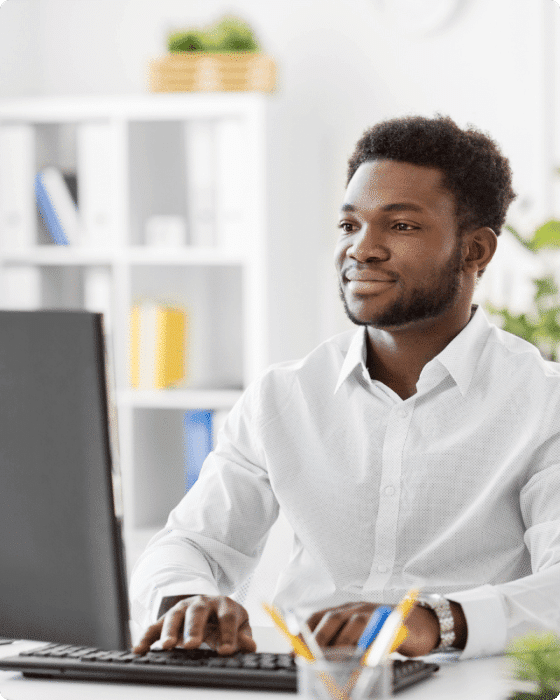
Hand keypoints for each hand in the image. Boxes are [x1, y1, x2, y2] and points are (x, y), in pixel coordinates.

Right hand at [133, 595, 256, 655]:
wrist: (208, 607)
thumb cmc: (224, 620)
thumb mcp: (238, 625)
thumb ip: (242, 636)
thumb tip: (250, 646)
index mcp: (223, 604)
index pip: (227, 617)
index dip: (228, 634)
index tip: (227, 651)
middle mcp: (202, 602)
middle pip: (198, 611)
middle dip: (194, 627)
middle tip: (193, 644)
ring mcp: (183, 608)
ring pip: (175, 615)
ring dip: (170, 630)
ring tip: (167, 646)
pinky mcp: (167, 618)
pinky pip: (155, 626)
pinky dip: (146, 637)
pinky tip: (139, 649)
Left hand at [305, 601, 439, 656]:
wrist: (419, 623)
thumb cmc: (382, 633)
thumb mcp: (359, 639)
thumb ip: (342, 649)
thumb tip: (320, 670)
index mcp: (343, 611)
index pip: (318, 616)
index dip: (304, 632)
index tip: (295, 650)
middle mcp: (355, 608)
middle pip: (333, 618)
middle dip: (320, 638)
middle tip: (313, 658)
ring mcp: (374, 613)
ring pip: (355, 624)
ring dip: (345, 644)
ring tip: (337, 663)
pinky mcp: (393, 622)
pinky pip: (379, 633)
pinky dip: (370, 647)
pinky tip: (364, 661)